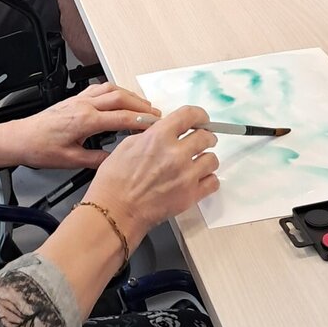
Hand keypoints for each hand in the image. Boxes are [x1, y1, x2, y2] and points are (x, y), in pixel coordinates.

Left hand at [0, 83, 163, 170]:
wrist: (19, 138)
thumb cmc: (39, 148)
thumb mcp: (70, 161)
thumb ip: (97, 160)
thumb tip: (117, 161)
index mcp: (84, 121)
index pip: (121, 118)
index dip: (141, 122)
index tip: (156, 126)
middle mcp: (83, 106)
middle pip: (120, 98)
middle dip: (141, 106)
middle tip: (157, 115)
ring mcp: (78, 99)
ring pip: (111, 89)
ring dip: (130, 96)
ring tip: (143, 106)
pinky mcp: (74, 99)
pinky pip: (99, 88)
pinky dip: (115, 91)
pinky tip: (120, 97)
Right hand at [86, 104, 218, 237]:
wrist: (115, 210)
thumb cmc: (114, 182)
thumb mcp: (127, 145)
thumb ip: (151, 135)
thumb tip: (165, 131)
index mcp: (158, 137)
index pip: (189, 115)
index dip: (199, 115)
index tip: (201, 119)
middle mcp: (175, 154)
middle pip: (206, 137)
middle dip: (205, 137)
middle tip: (201, 141)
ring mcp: (185, 175)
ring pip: (212, 160)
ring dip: (205, 159)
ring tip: (196, 163)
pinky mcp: (190, 195)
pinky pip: (213, 182)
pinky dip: (207, 180)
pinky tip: (198, 180)